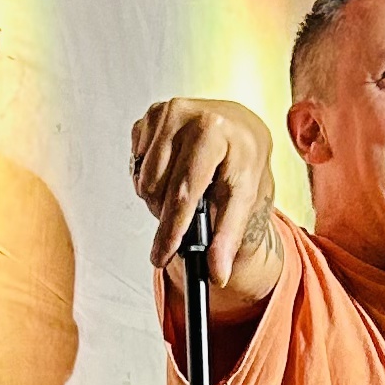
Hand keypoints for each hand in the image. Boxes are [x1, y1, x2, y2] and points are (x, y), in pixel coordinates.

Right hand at [128, 96, 279, 294]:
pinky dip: (152, 178)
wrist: (241, 129)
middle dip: (169, 215)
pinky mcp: (152, 114)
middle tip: (186, 219)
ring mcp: (167, 112)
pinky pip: (138, 165)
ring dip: (160, 198)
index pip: (185, 192)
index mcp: (217, 131)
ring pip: (145, 181)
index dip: (172, 229)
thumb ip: (229, 236)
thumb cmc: (244, 160)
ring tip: (184, 194)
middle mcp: (190, 115)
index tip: (162, 256)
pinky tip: (172, 173)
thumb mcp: (246, 197)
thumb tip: (218, 272)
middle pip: (159, 189)